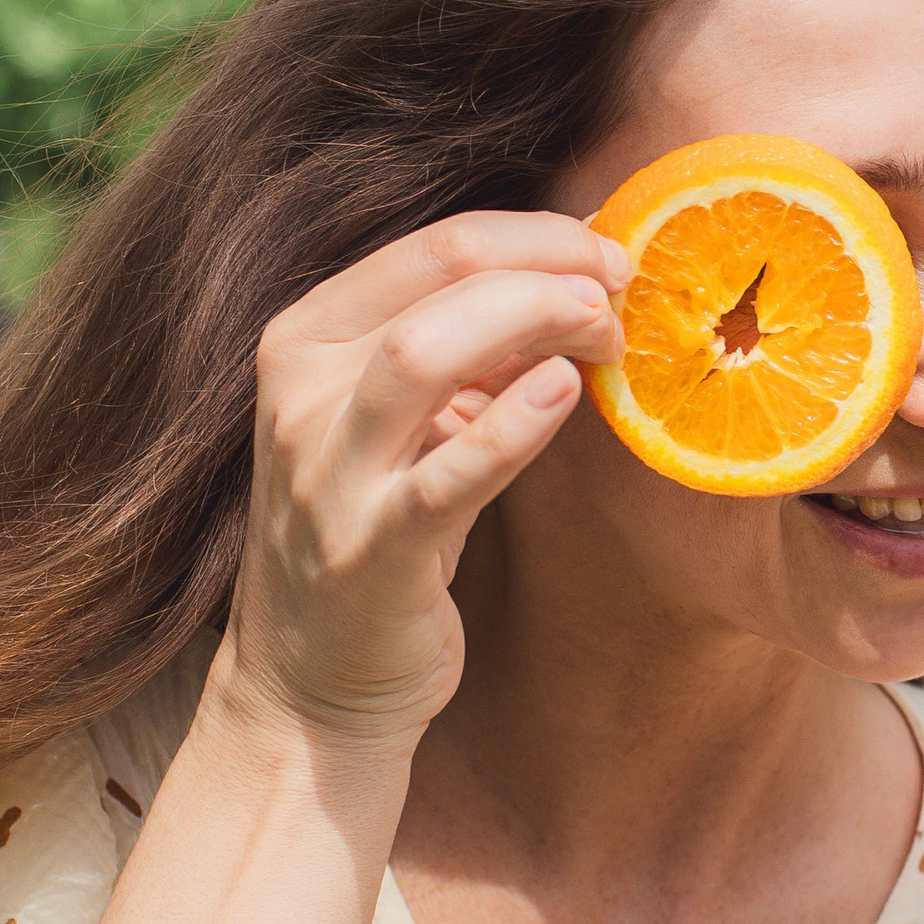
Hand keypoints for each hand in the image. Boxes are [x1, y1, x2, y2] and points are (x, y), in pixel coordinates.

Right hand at [220, 212, 631, 745]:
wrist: (308, 688)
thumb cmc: (376, 535)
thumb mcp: (406, 426)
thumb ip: (469, 354)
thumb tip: (573, 281)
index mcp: (305, 341)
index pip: (429, 247)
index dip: (535, 236)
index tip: (607, 256)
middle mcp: (301, 394)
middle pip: (436, 278)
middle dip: (548, 265)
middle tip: (621, 291)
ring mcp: (328, 475)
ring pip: (425, 353)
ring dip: (535, 320)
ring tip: (606, 333)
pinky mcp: (370, 553)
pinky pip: (446, 476)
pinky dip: (512, 425)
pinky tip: (566, 391)